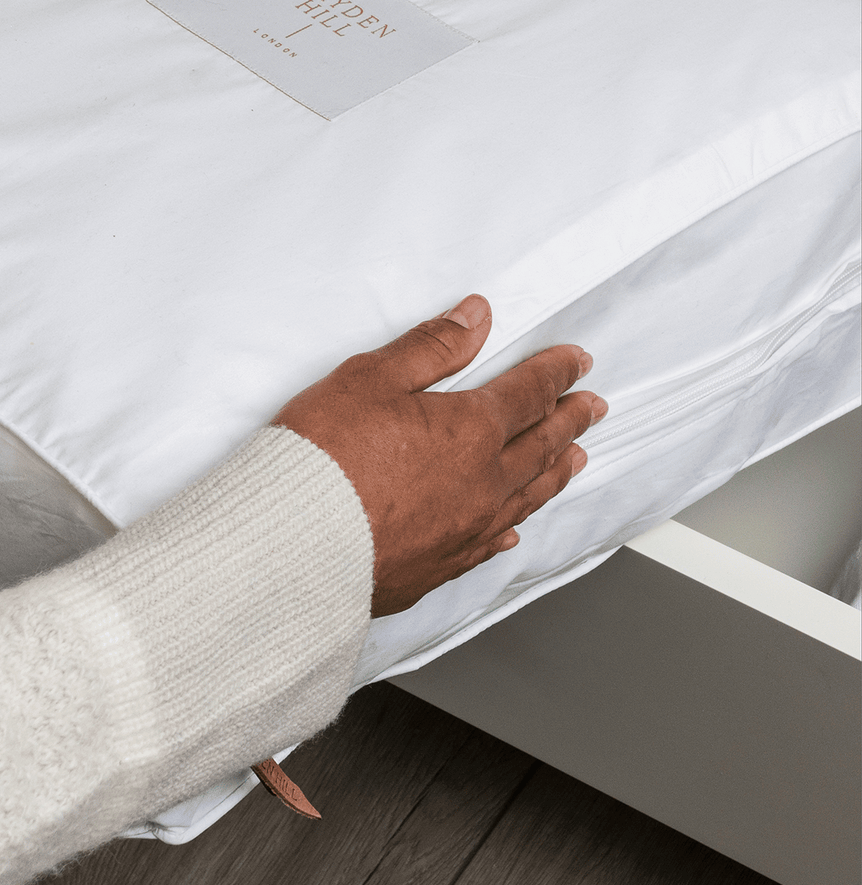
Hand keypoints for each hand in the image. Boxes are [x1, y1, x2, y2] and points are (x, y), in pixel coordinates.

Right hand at [272, 295, 604, 616]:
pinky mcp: (441, 566)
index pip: (528, 393)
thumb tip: (475, 318)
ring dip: (556, 471)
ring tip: (574, 458)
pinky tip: (515, 526)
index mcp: (470, 430)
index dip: (556, 372)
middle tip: (593, 408)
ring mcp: (467, 529)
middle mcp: (483, 483)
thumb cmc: (323, 459)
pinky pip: (493, 542)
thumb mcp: (371, 379)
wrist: (292, 541)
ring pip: (529, 496)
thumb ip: (430, 347)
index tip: (576, 363)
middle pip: (541, 445)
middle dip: (569, 420)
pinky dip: (512, 525)